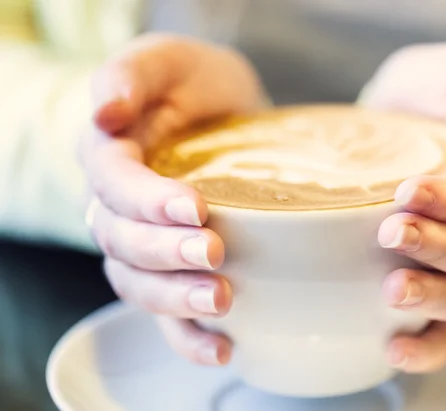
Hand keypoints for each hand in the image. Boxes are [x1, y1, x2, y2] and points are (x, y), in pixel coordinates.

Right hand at [80, 33, 262, 365]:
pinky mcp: (173, 270)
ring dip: (177, 300)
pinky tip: (223, 348)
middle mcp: (116, 209)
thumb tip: (107, 112)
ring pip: (140, 285)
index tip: (195, 208)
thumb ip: (133, 74)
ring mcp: (142, 246)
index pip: (115, 186)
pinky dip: (189, 338)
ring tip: (222, 301)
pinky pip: (167, 315)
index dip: (148, 201)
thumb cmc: (192, 83)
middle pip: (124, 244)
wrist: (218, 110)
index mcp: (109, 158)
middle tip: (215, 253)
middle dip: (167, 254)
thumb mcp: (166, 62)